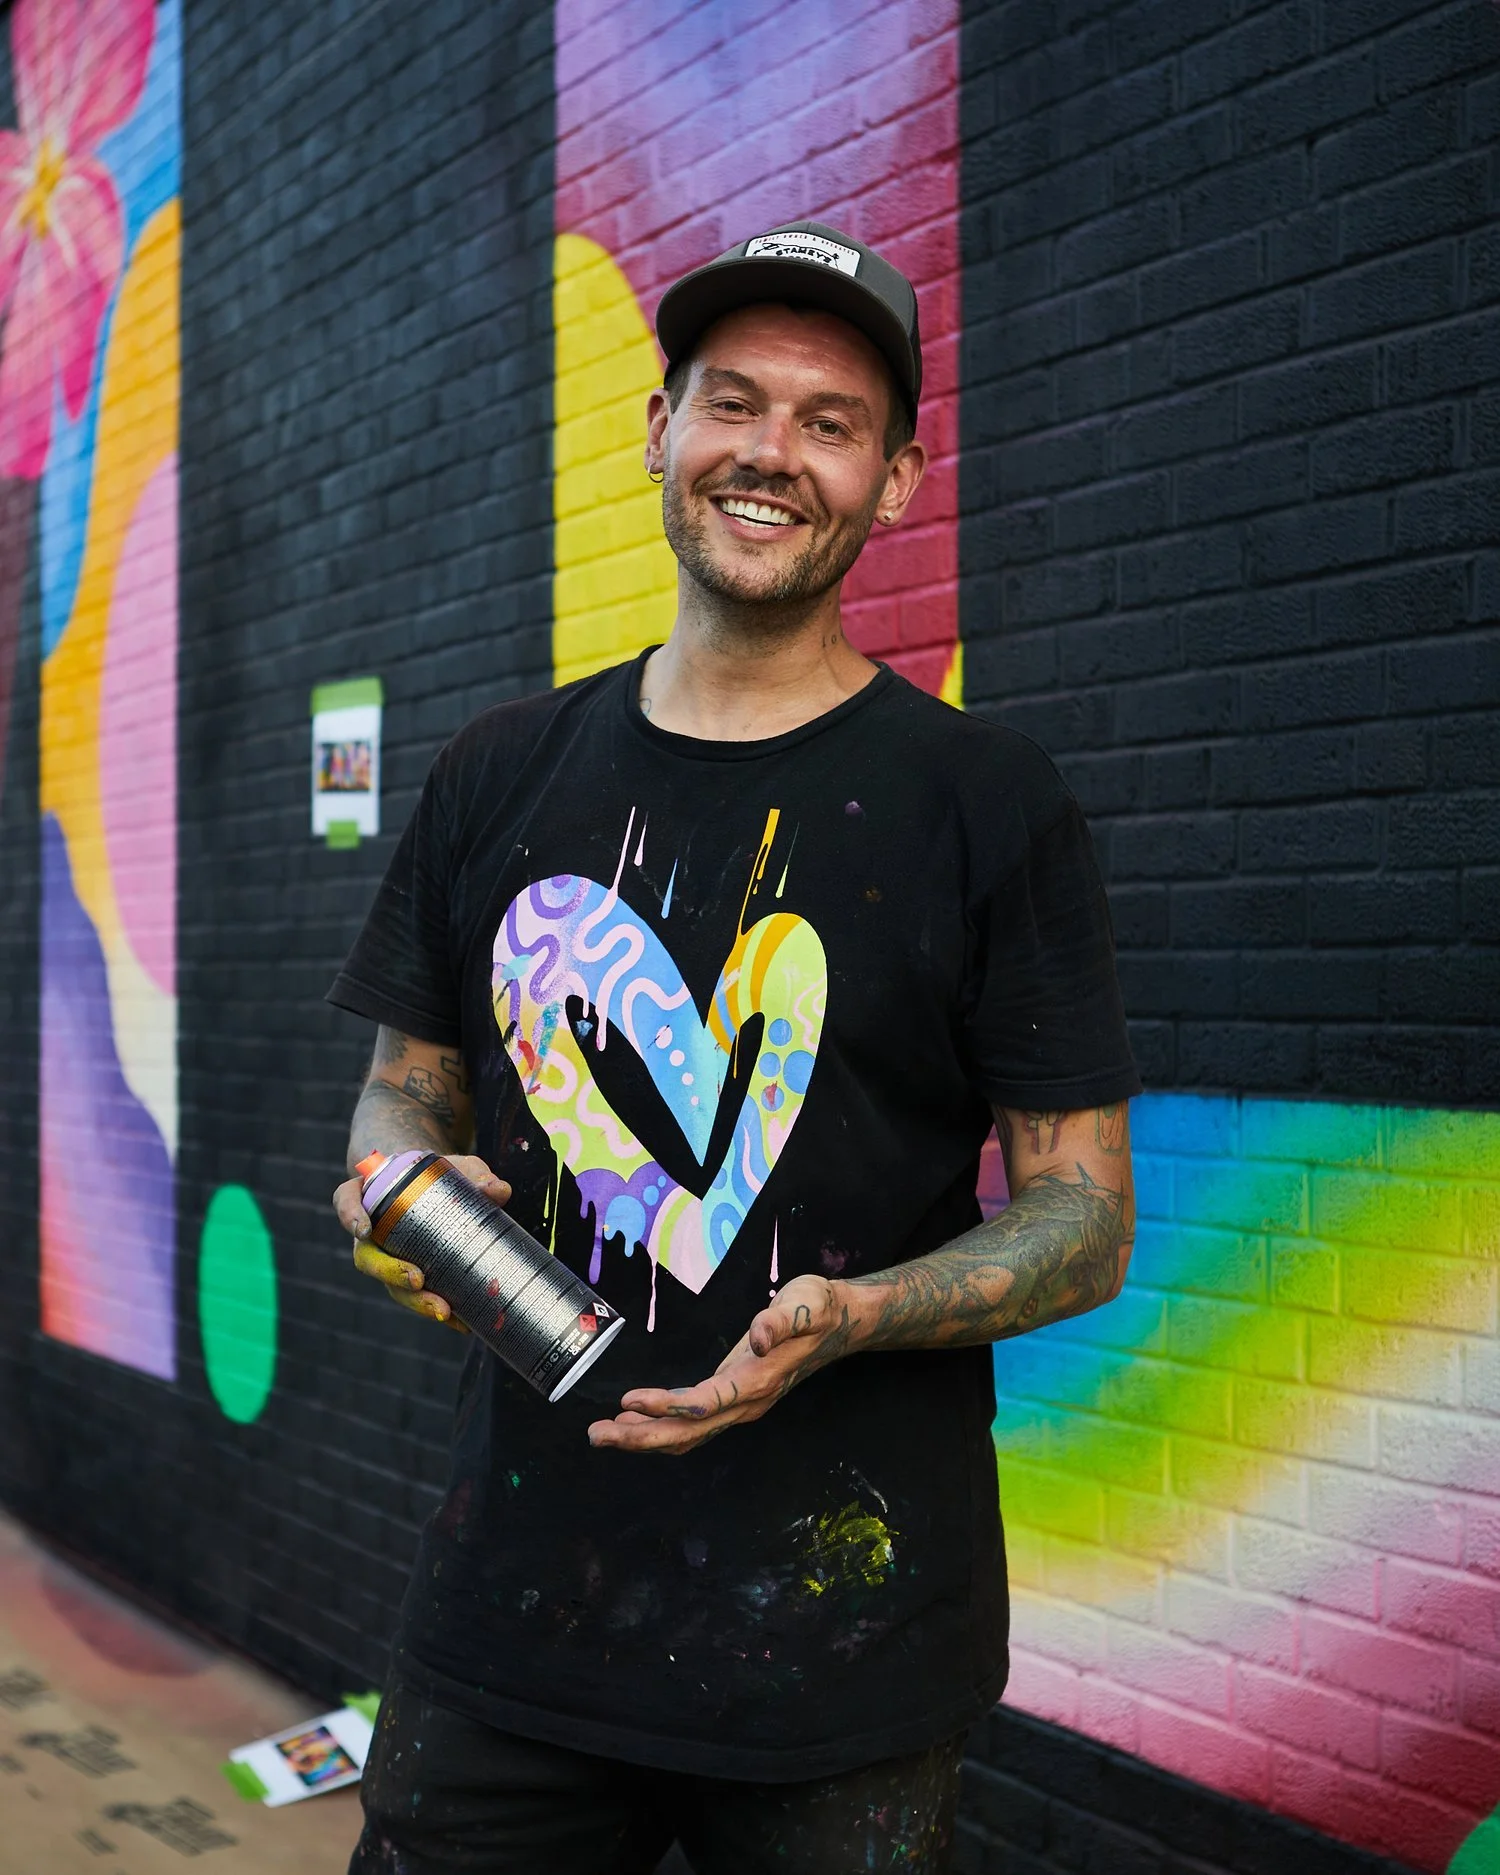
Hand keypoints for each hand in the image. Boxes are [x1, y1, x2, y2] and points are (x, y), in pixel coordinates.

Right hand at [331, 1156, 511, 1333]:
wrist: (441, 1190)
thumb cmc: (440, 1173)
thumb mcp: (456, 1167)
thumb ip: (474, 1174)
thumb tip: (498, 1191)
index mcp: (369, 1195)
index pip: (346, 1200)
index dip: (351, 1216)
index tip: (365, 1230)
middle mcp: (372, 1232)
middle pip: (368, 1257)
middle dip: (390, 1272)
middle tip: (417, 1280)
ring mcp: (389, 1259)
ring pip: (391, 1285)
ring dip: (415, 1301)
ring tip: (444, 1311)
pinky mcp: (410, 1278)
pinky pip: (418, 1297)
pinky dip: (438, 1310)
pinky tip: (462, 1322)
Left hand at [587, 1273, 856, 1453]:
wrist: (839, 1323)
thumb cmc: (819, 1307)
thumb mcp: (806, 1303)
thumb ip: (781, 1321)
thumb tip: (759, 1334)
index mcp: (759, 1381)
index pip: (706, 1403)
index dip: (668, 1407)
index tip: (631, 1401)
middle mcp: (747, 1402)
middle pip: (689, 1431)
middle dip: (642, 1436)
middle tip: (597, 1433)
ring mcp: (740, 1404)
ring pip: (688, 1433)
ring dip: (645, 1436)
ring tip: (604, 1432)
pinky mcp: (734, 1397)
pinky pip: (693, 1422)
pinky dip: (661, 1425)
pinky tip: (634, 1418)